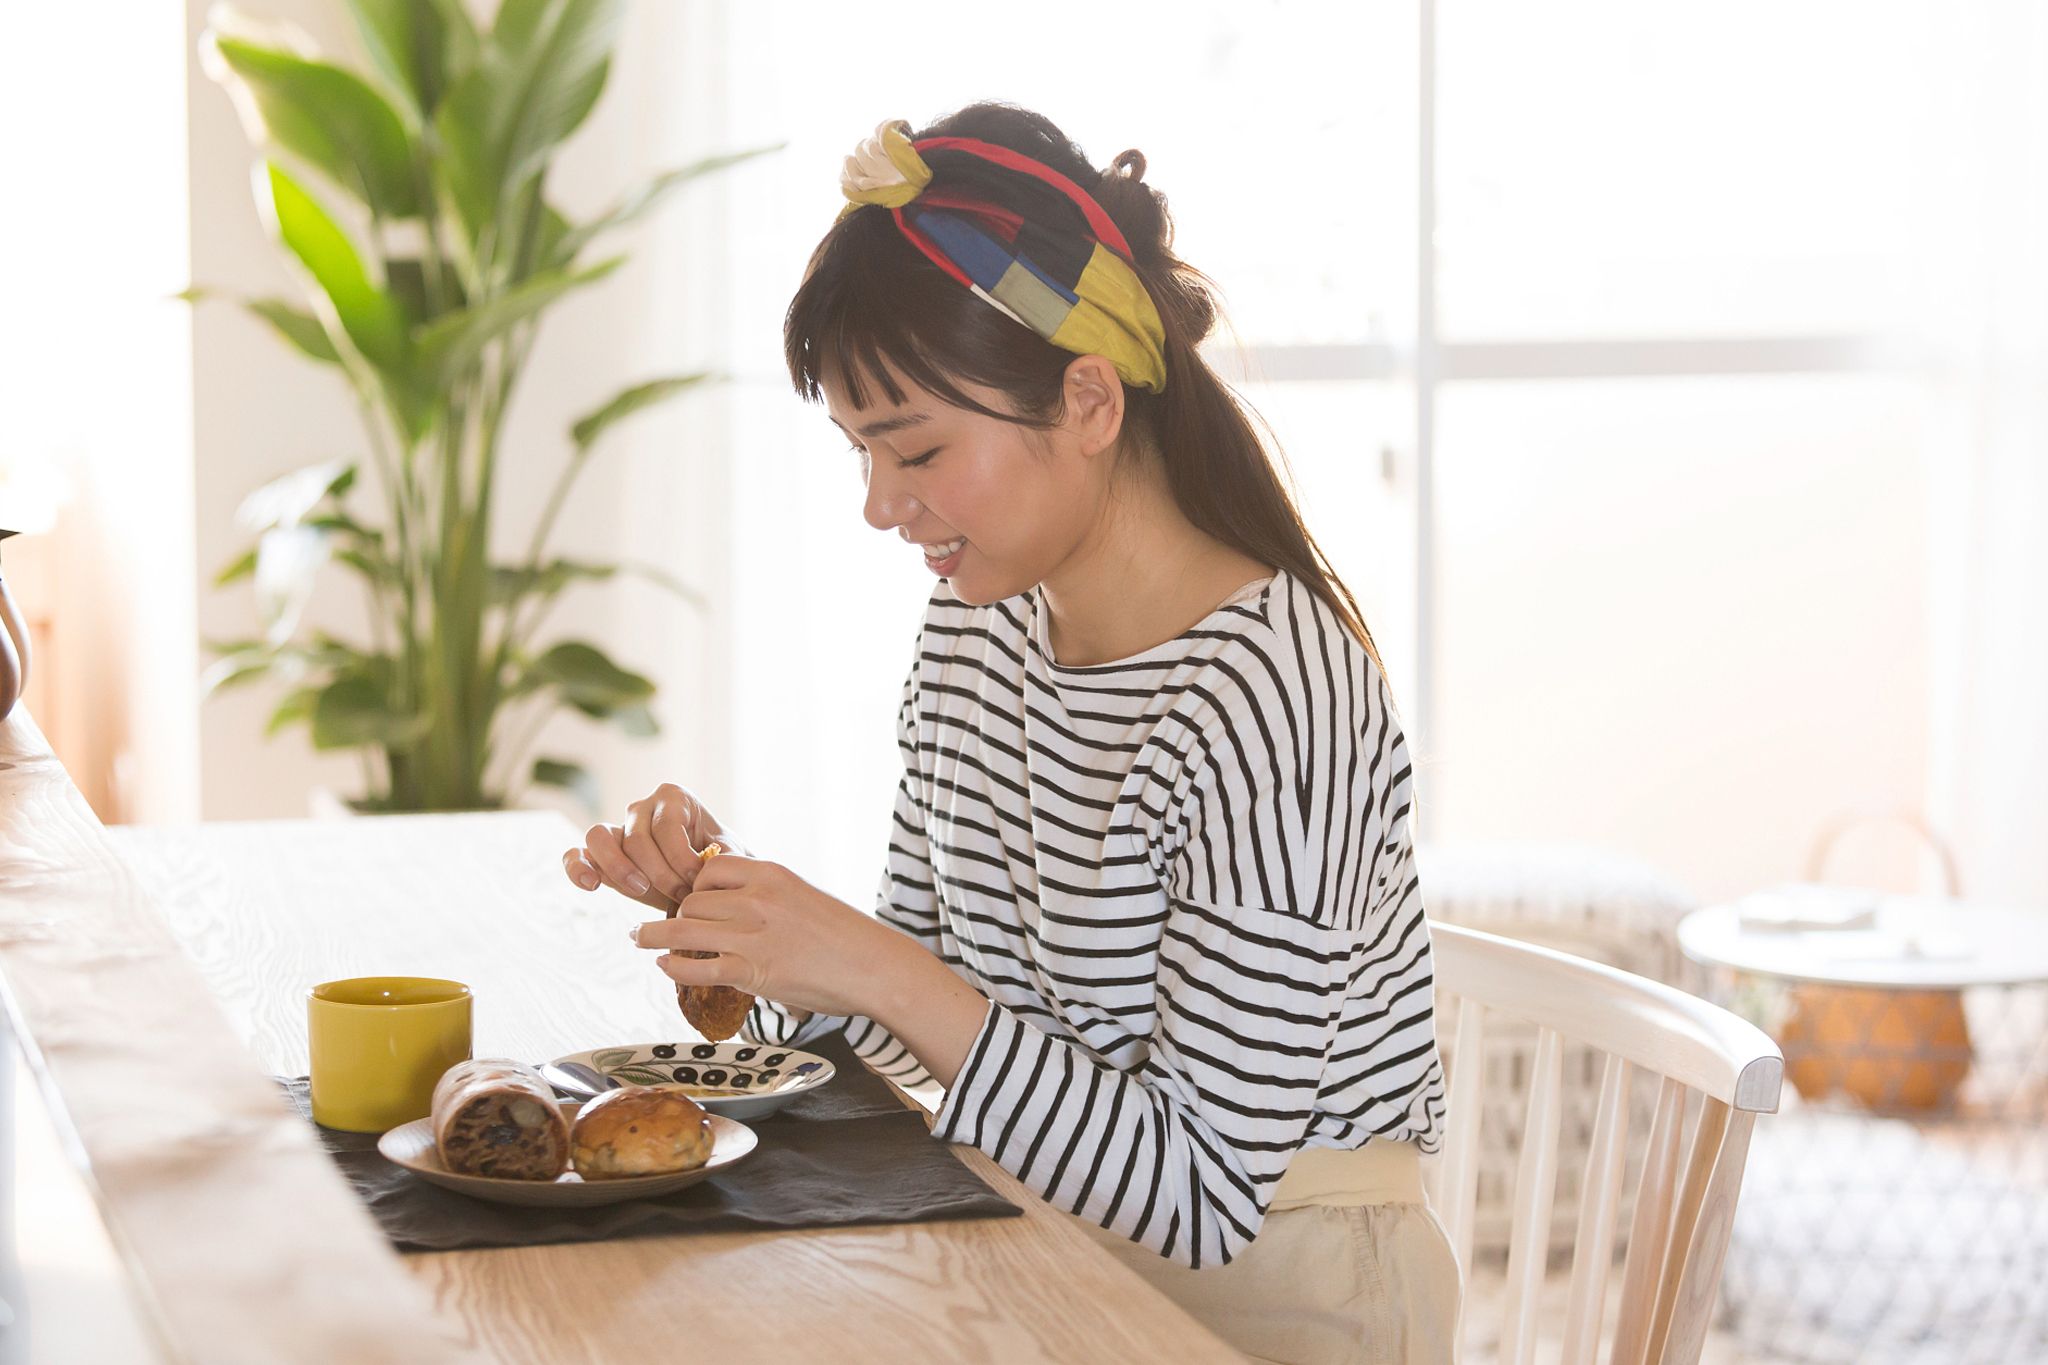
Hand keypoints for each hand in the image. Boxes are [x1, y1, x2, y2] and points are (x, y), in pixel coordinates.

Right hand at [561, 782, 743, 911]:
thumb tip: (709, 866)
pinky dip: (577, 867)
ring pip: (600, 837)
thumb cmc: (716, 861)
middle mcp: (641, 807)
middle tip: (681, 896)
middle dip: (660, 873)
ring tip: (641, 889)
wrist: (703, 878)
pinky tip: (590, 885)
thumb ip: (726, 857)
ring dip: (620, 868)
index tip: (697, 882)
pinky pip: (577, 853)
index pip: (667, 827)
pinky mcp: (599, 854)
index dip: (681, 859)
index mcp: (674, 798)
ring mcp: (617, 828)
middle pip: (637, 838)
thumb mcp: (729, 855)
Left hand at [628, 852, 909, 1020]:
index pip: (710, 869)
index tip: (687, 901)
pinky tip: (664, 966)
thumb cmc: (842, 935)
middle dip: (673, 914)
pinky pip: (696, 967)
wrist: (872, 966)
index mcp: (770, 874)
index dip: (693, 886)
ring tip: (639, 939)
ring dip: (654, 936)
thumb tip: (732, 905)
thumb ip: (765, 896)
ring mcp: (753, 936)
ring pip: (683, 929)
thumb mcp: (802, 896)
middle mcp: (758, 899)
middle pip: (691, 901)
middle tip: (657, 927)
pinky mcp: (752, 971)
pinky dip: (673, 967)